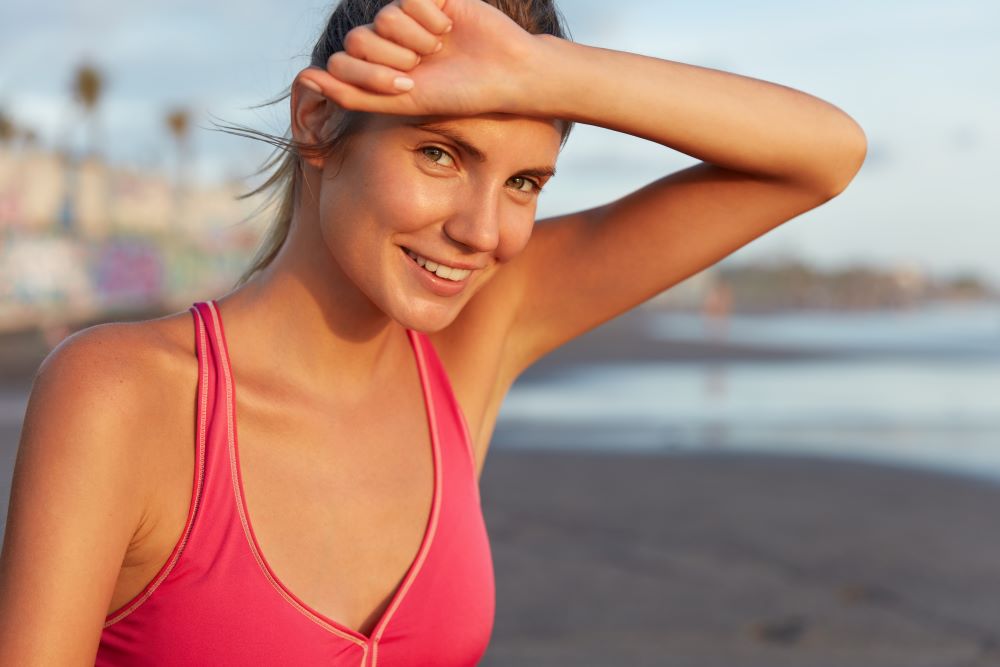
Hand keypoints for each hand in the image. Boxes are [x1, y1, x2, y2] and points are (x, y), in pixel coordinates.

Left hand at [296, 0, 545, 116]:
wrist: (505, 73)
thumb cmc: (458, 94)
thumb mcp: (403, 102)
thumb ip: (350, 95)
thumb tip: (304, 77)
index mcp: (378, 68)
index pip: (344, 61)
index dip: (371, 73)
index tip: (406, 84)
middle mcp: (387, 41)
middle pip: (360, 38)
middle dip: (393, 56)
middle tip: (424, 64)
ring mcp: (406, 16)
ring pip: (385, 17)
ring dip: (416, 36)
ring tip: (439, 46)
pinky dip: (428, 14)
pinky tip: (446, 25)